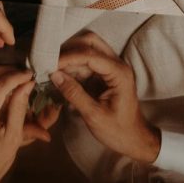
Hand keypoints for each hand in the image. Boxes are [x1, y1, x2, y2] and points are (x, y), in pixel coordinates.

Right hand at [50, 33, 160, 162]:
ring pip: (87, 50)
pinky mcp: (104, 76)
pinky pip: (86, 63)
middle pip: (91, 42)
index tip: (49, 65)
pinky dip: (72, 67)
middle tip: (50, 62)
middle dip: (69, 49)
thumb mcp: (93, 115)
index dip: (68, 57)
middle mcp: (117, 65)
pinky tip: (60, 77)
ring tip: (51, 71)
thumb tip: (54, 75)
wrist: (134, 140)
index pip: (90, 54)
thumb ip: (74, 93)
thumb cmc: (118, 131)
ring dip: (69, 58)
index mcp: (119, 73)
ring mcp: (111, 69)